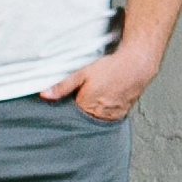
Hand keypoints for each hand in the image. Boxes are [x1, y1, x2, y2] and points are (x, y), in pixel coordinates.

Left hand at [40, 48, 157, 120]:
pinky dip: (107, 111)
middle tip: (87, 93)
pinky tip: (107, 99)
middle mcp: (99, 114)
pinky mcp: (122, 113)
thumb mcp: (82, 73)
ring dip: (95, 111)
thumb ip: (62, 86)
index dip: (70, 105)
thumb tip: (44, 95)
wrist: (137, 64)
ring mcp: (112, 115)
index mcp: (86, 107)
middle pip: (85, 117)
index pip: (71, 114)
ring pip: (98, 118)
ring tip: (98, 95)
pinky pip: (110, 117)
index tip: (73, 97)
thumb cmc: (110, 67)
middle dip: (82, 110)